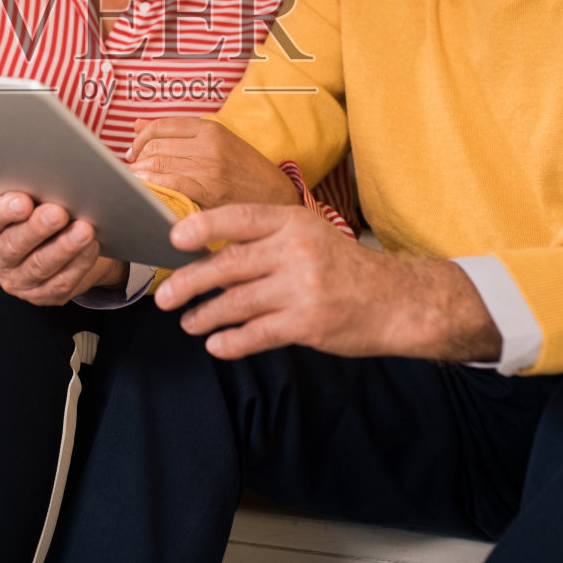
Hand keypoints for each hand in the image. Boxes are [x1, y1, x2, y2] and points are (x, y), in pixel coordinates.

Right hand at [0, 192, 129, 305]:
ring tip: (84, 230)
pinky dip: (78, 264)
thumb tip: (57, 180)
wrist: (51, 246)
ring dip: (63, 248)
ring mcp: (16, 281)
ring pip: (39, 266)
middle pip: (14, 245)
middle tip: (58, 213)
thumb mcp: (29, 199)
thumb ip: (34, 191)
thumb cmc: (38, 212)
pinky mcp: (40, 296)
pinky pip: (59, 283)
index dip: (6, 211)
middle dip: (38, 229)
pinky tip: (91, 247)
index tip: (24, 202)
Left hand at [127, 118, 298, 208]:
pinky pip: (170, 185)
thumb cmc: (246, 171)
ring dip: (140, 174)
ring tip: (137, 181)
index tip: (134, 151)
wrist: (276, 197)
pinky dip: (152, 187)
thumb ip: (178, 132)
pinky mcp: (209, 192)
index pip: (160, 126)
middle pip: (155, 146)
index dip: (140, 139)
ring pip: (158, 165)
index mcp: (210, 128)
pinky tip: (147, 191)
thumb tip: (137, 124)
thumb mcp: (218, 141)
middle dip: (137, 159)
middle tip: (134, 170)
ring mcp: (209, 168)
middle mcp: (209, 145)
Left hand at [153, 204, 501, 361]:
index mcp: (294, 222)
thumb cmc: (345, 268)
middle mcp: (296, 250)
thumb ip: (267, 238)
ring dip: (206, 316)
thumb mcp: (311, 235)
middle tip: (164, 296)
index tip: (174, 238)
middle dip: (189, 282)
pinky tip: (217, 345)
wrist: (398, 301)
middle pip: (228, 264)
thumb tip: (208, 248)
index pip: (239, 218)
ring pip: (237, 302)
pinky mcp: (308, 323)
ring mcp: (302, 288)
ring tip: (188, 323)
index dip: (202, 226)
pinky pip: (257, 333)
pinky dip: (231, 342)